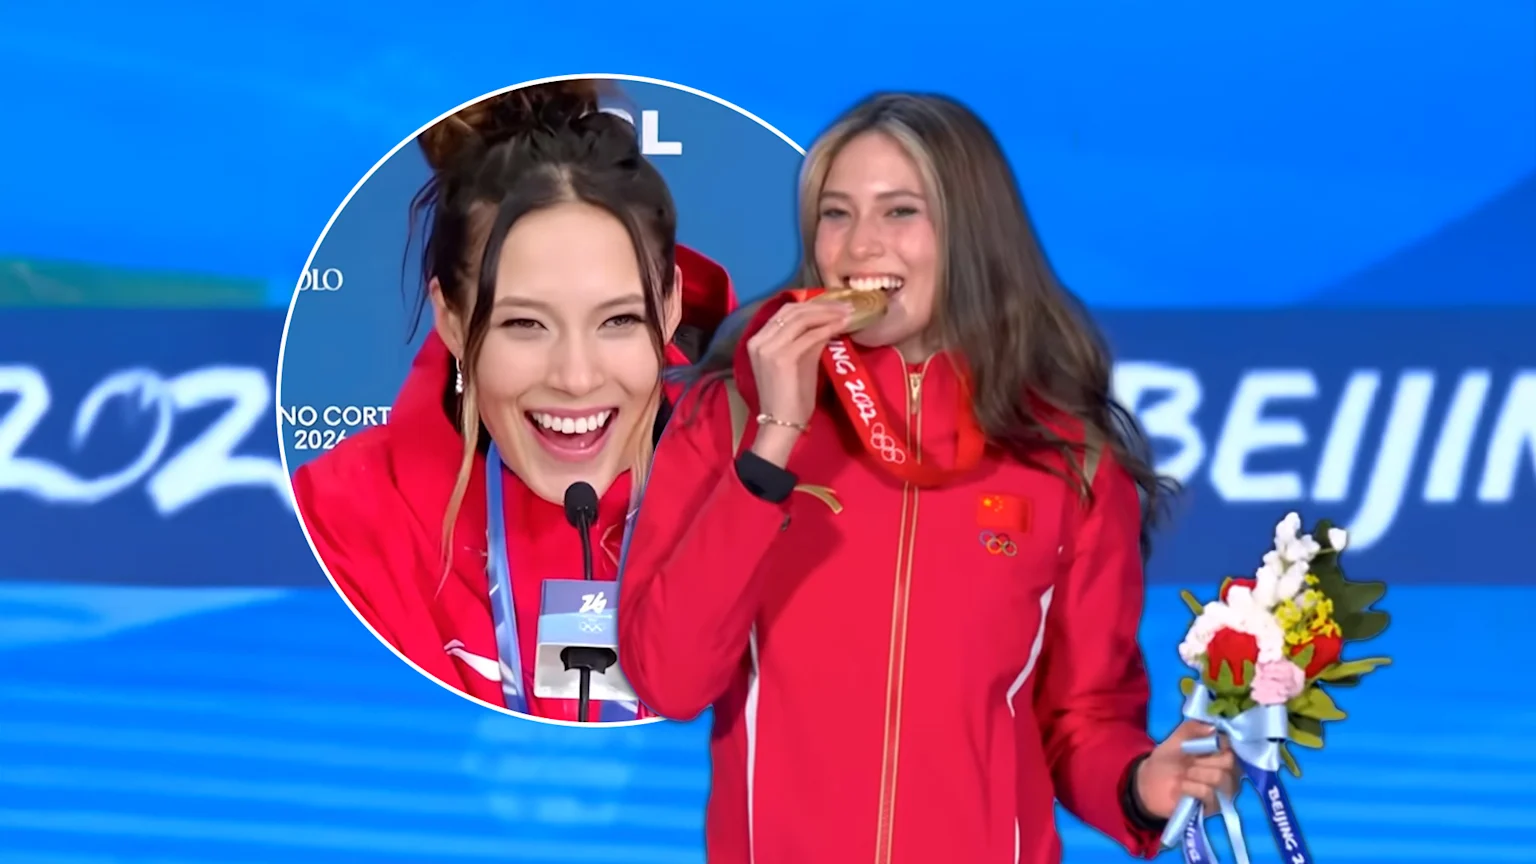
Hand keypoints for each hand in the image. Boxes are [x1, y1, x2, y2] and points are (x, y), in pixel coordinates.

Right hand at [746, 299, 850, 467]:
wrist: (782, 423)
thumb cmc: (790, 396)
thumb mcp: (799, 361)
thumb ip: (808, 340)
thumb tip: (828, 321)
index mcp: (758, 339)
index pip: (785, 311)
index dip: (811, 304)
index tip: (833, 303)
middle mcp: (759, 340)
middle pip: (793, 310)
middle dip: (822, 305)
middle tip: (845, 306)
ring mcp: (769, 348)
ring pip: (802, 319)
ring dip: (827, 314)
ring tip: (846, 314)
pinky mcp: (783, 357)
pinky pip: (810, 335)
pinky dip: (828, 328)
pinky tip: (841, 326)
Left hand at [1133, 720, 1239, 818]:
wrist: (1149, 785)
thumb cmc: (1166, 760)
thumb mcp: (1175, 739)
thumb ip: (1191, 729)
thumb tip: (1214, 728)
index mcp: (1220, 753)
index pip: (1231, 746)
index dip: (1217, 744)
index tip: (1200, 745)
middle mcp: (1227, 771)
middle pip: (1230, 762)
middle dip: (1205, 760)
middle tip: (1189, 762)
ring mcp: (1222, 791)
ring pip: (1221, 778)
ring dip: (1197, 774)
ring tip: (1185, 775)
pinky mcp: (1214, 807)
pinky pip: (1209, 794)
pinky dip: (1192, 787)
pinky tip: (1182, 787)